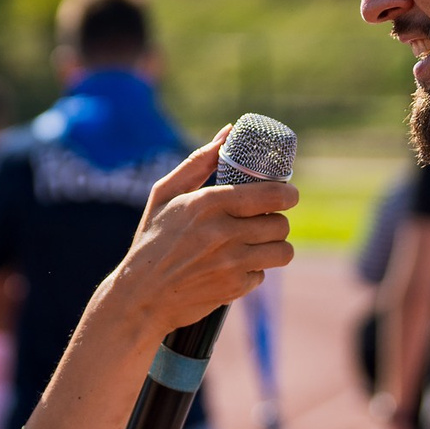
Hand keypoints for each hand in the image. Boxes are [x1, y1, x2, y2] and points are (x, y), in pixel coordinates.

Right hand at [102, 132, 295, 336]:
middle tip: (265, 220)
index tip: (288, 194)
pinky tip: (233, 266)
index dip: (288, 193)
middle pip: (280, 223)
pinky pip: (263, 275)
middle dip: (277, 220)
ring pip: (283, 251)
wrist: (141, 296)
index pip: (271, 194)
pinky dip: (253, 271)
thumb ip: (199, 161)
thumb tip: (229, 132)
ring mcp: (231, 263)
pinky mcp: (235, 288)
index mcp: (208, 203)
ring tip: (258, 243)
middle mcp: (223, 233)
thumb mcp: (166, 194)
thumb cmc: (153, 239)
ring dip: (275, 246)